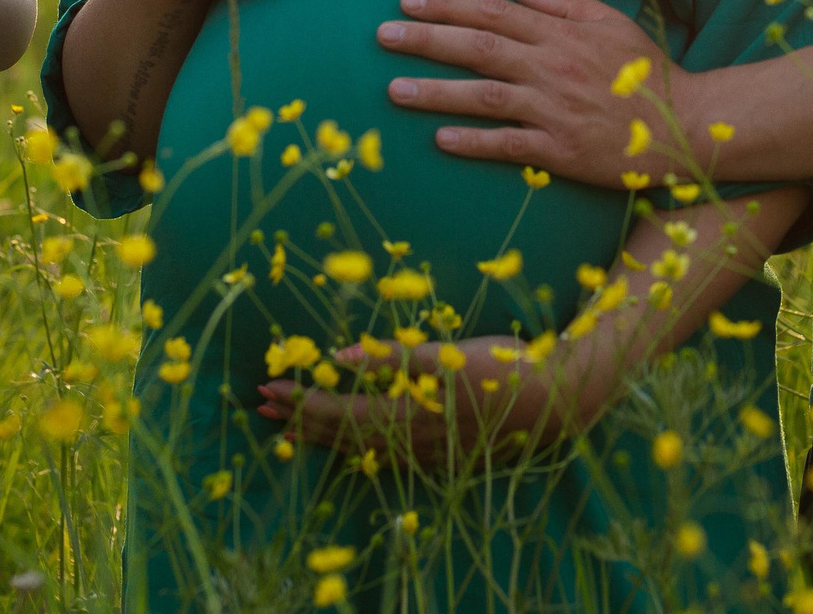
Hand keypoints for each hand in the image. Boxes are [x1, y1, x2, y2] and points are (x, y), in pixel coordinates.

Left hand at [258, 335, 605, 466]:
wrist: (551, 403)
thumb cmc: (497, 368)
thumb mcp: (442, 354)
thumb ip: (389, 357)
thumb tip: (338, 359)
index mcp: (406, 415)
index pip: (338, 414)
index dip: (301, 402)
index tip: (268, 387)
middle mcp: (408, 442)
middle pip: (340, 436)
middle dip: (299, 421)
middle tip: (262, 407)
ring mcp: (421, 454)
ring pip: (356, 451)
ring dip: (317, 438)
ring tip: (284, 427)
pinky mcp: (435, 455)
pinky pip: (378, 457)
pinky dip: (349, 449)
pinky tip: (339, 444)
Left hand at [379, 0, 692, 188]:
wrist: (688, 127)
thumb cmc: (649, 75)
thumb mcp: (614, 24)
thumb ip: (568, 3)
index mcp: (561, 34)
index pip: (493, 12)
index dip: (448, 4)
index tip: (408, 0)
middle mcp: (552, 67)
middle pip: (478, 47)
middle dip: (426, 39)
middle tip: (383, 35)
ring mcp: (555, 110)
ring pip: (484, 95)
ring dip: (436, 91)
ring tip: (394, 89)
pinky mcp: (561, 150)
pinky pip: (509, 144)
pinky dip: (473, 141)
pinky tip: (440, 140)